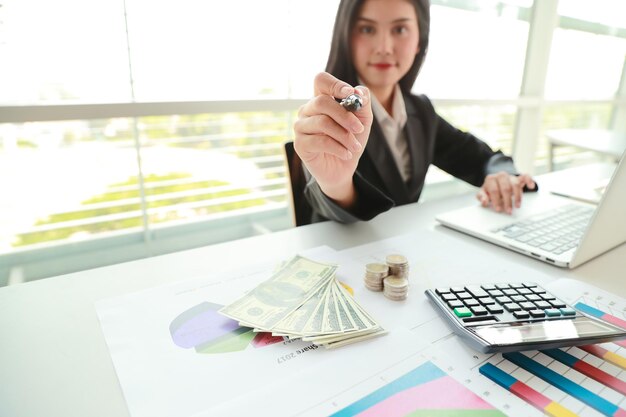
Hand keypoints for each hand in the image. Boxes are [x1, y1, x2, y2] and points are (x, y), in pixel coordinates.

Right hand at [293, 72, 372, 207]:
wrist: (343, 168)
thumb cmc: (350, 140)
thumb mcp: (362, 120)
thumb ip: (362, 103)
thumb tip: (358, 91)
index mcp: (321, 99)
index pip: (321, 80)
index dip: (334, 84)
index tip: (350, 94)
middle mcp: (307, 110)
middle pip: (321, 102)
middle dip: (344, 116)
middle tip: (359, 129)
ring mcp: (301, 126)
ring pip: (322, 122)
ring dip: (344, 136)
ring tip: (355, 146)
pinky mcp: (300, 144)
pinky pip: (319, 141)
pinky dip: (338, 148)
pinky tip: (346, 154)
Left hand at [476, 172, 535, 213]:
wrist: (496, 181)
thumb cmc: (490, 189)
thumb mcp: (483, 193)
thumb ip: (482, 197)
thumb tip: (484, 201)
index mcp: (491, 179)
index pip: (494, 190)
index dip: (496, 200)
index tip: (498, 209)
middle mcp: (501, 176)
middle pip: (506, 188)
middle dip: (507, 201)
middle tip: (508, 211)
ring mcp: (511, 176)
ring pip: (516, 184)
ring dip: (517, 196)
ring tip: (517, 206)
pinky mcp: (519, 177)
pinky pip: (526, 176)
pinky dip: (529, 180)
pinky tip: (531, 186)